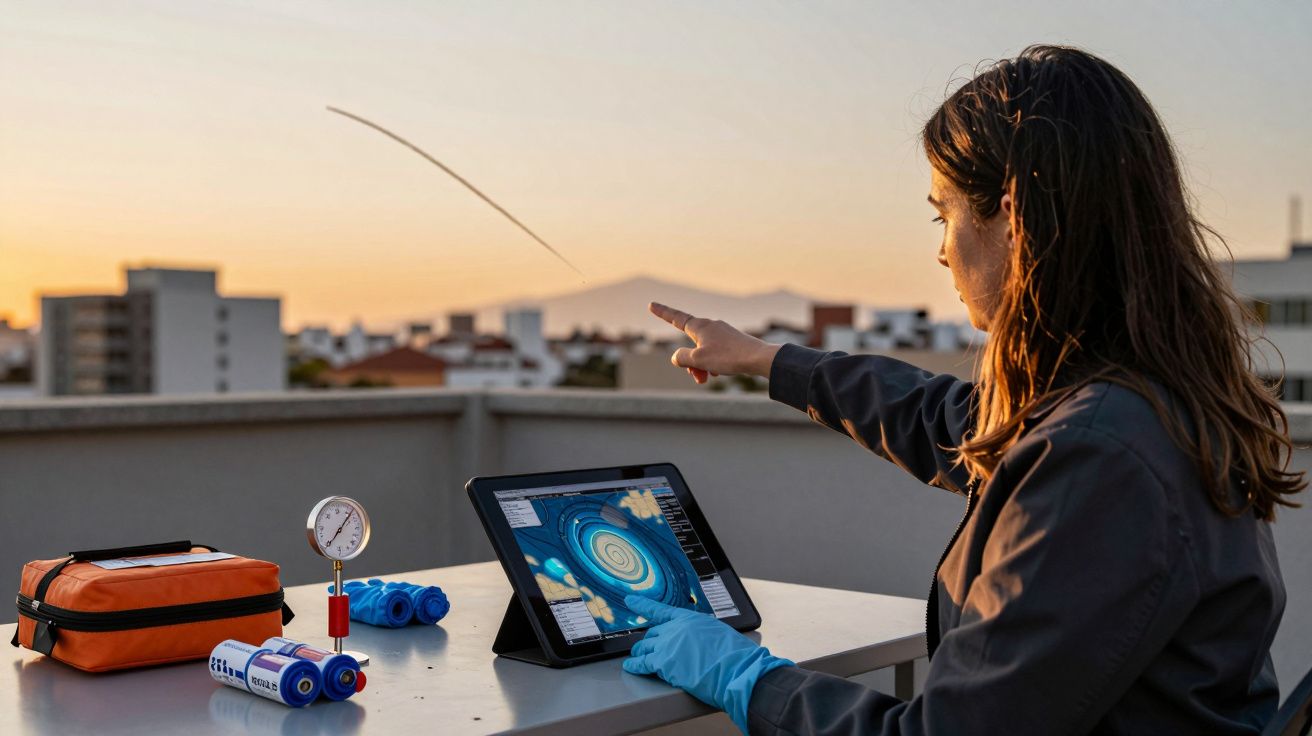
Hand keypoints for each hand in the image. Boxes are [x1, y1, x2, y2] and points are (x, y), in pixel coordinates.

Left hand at [623, 595, 793, 732]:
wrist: (738, 671)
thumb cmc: (736, 656)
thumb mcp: (718, 633)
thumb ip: (700, 633)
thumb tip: (696, 641)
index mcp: (691, 619)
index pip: (662, 610)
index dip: (644, 605)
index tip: (632, 600)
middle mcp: (676, 628)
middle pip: (653, 633)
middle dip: (648, 641)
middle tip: (644, 648)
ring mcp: (668, 644)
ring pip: (645, 647)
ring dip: (640, 653)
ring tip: (636, 658)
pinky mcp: (664, 663)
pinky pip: (642, 663)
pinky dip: (635, 666)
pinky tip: (631, 667)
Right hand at [648, 302, 781, 383]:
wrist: (758, 358)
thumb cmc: (727, 357)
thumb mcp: (698, 359)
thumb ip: (681, 357)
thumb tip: (677, 356)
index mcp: (699, 326)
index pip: (675, 318)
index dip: (662, 313)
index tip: (651, 305)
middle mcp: (710, 326)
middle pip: (690, 344)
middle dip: (689, 362)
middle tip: (697, 378)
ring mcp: (722, 333)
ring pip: (702, 351)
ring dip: (701, 366)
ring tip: (709, 377)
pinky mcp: (732, 342)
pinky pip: (715, 353)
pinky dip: (712, 364)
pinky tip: (721, 372)